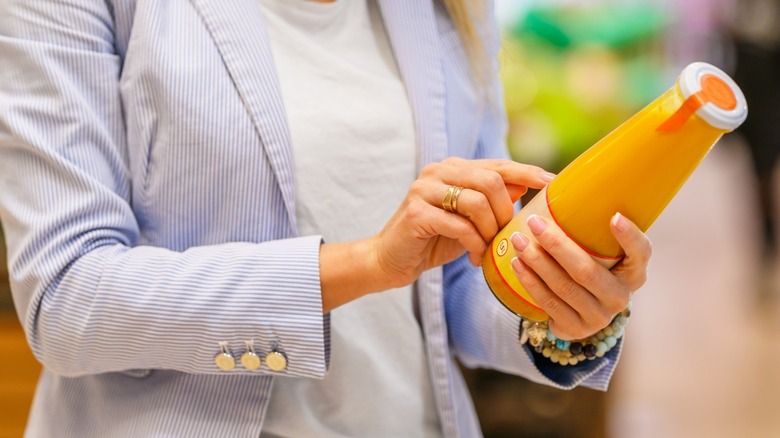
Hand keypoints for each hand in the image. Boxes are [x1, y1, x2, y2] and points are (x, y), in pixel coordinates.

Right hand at [370, 157, 554, 288]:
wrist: (390, 260)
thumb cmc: (432, 240)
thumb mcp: (469, 219)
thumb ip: (492, 200)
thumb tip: (524, 183)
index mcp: (452, 168)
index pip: (497, 164)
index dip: (526, 172)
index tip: (552, 182)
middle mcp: (437, 171)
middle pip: (490, 180)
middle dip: (505, 212)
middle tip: (506, 236)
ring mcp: (424, 190)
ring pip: (477, 202)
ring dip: (491, 231)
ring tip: (489, 249)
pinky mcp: (417, 213)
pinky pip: (460, 226)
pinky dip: (475, 244)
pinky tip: (475, 258)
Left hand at [510, 213, 650, 339]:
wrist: (578, 314)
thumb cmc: (588, 269)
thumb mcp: (598, 253)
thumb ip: (591, 230)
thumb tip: (561, 184)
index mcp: (633, 273)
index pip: (640, 253)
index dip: (629, 237)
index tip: (614, 217)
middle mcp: (620, 296)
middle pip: (586, 270)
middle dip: (556, 244)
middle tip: (534, 222)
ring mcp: (599, 316)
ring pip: (563, 285)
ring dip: (537, 261)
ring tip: (518, 240)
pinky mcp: (575, 328)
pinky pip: (548, 302)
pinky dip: (530, 281)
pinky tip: (517, 264)